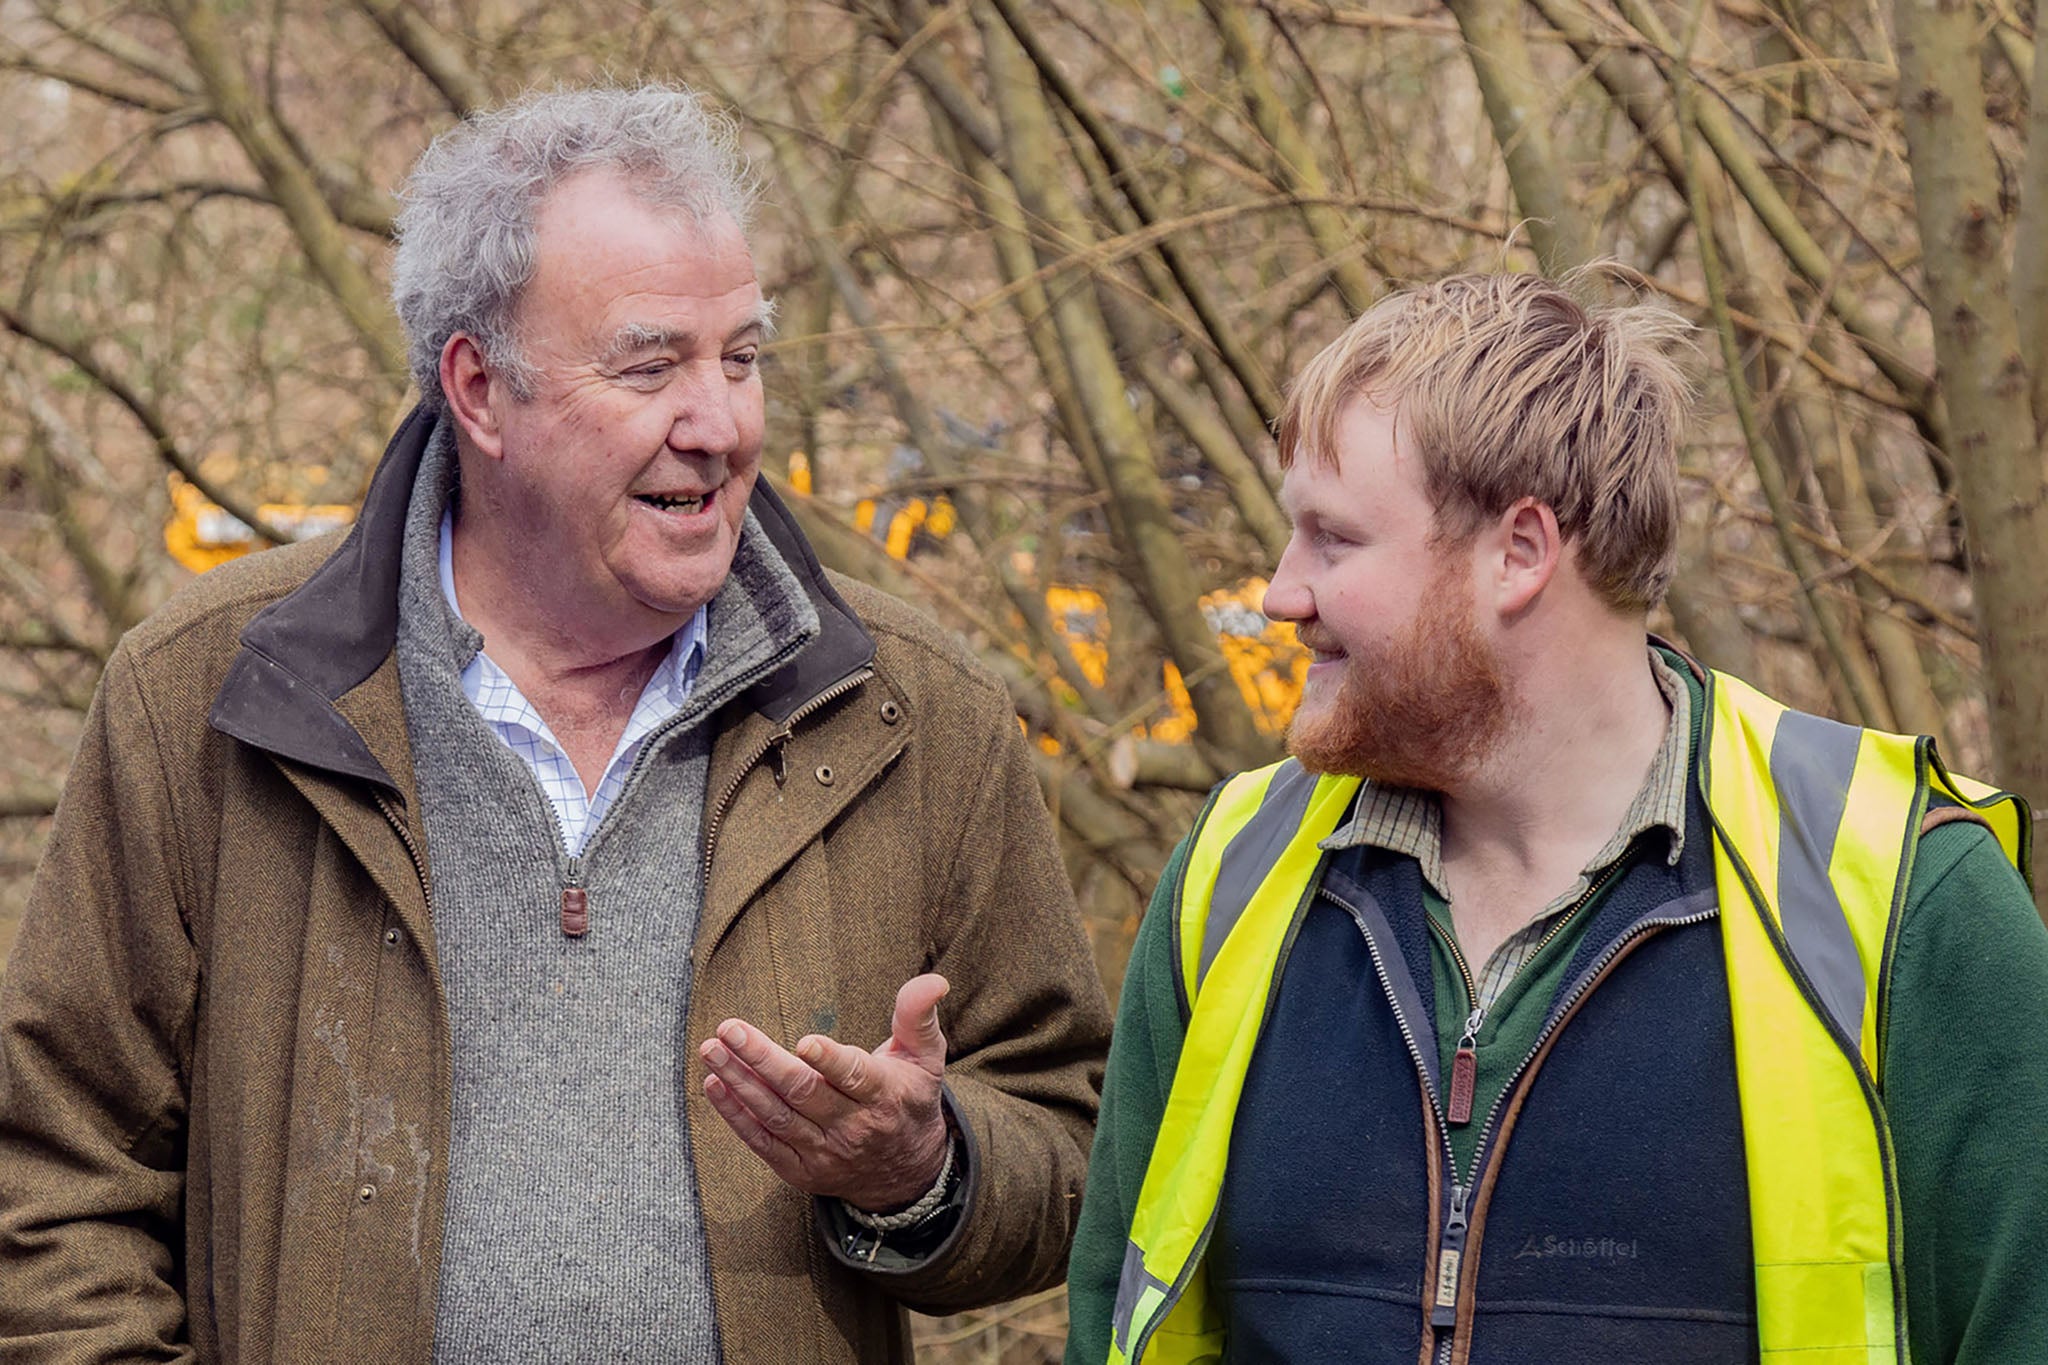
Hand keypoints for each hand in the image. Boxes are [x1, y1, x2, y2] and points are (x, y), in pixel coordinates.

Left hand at [700, 973, 951, 1211]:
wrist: (905, 1173)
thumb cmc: (909, 1098)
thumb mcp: (926, 1057)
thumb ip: (918, 1015)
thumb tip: (935, 979)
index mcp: (885, 1096)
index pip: (855, 1077)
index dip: (830, 1061)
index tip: (804, 1042)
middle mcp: (853, 1128)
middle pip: (802, 1093)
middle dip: (762, 1060)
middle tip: (729, 1029)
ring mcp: (825, 1153)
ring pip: (775, 1116)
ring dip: (739, 1083)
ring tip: (712, 1049)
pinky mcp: (801, 1170)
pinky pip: (762, 1142)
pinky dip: (736, 1115)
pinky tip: (714, 1084)